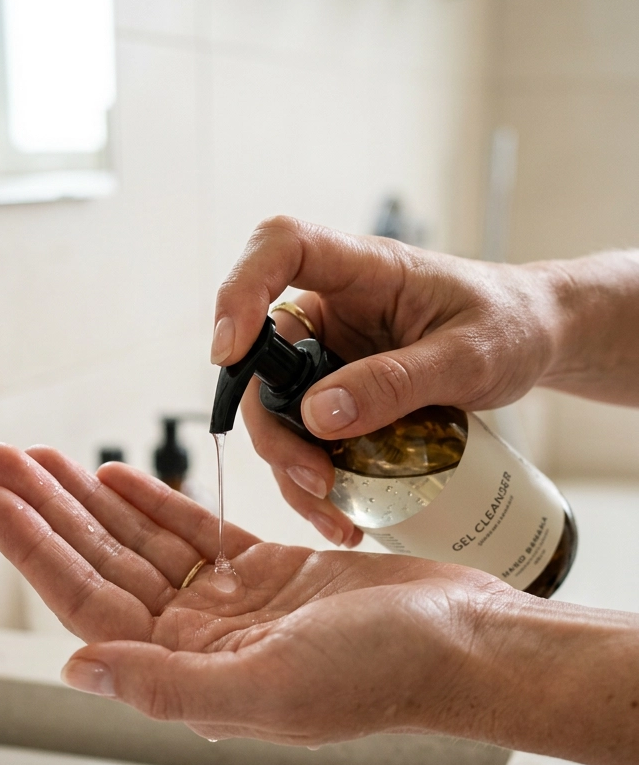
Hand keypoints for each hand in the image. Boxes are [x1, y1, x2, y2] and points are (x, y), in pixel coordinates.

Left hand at [0, 443, 503, 745]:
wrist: (465, 643)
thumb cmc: (385, 674)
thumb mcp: (271, 685)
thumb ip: (168, 684)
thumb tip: (77, 667)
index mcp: (191, 673)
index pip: (88, 604)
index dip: (34, 549)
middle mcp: (201, 642)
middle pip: (104, 565)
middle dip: (47, 511)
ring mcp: (234, 607)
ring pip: (142, 544)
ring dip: (90, 500)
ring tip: (41, 458)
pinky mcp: (269, 575)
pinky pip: (195, 534)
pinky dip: (154, 503)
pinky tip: (117, 476)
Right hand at [211, 217, 560, 545]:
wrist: (534, 342)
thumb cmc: (510, 326)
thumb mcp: (468, 358)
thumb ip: (397, 382)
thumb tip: (316, 415)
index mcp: (363, 269)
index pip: (280, 247)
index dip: (240, 290)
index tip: (229, 352)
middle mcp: (333, 309)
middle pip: (263, 358)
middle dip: (274, 428)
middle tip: (314, 479)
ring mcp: (331, 354)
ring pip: (279, 410)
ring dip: (293, 468)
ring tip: (338, 517)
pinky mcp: (340, 394)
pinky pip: (308, 437)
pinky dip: (317, 480)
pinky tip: (345, 515)